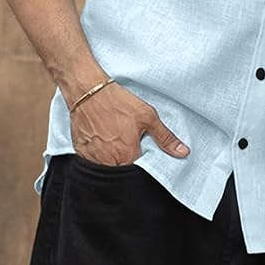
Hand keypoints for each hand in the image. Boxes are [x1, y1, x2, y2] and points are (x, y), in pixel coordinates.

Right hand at [68, 83, 189, 165]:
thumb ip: (165, 138)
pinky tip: (102, 140)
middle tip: (127, 143)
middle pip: (123, 170)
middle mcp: (109, 161)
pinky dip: (98, 156)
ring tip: (115, 140)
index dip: (143, 164)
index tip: (142, 152)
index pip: (139, 172)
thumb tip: (183, 153)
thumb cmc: (118, 102)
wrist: (88, 91)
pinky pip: (93, 162)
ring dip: (113, 160)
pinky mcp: (81, 153)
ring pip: (107, 168)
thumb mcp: (148, 117)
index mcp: (127, 156)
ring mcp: (93, 159)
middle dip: (127, 161)